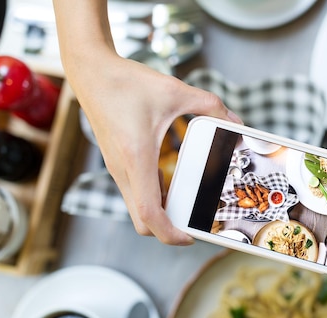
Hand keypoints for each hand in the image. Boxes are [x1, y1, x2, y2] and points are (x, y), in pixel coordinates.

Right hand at [74, 52, 241, 244]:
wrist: (90, 71)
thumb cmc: (126, 82)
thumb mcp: (175, 90)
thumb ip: (209, 105)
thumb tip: (236, 120)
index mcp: (136, 157)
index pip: (148, 212)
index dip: (168, 233)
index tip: (189, 237)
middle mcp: (122, 168)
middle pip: (141, 220)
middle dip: (167, 230)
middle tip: (195, 223)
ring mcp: (117, 168)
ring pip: (137, 208)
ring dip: (160, 214)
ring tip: (189, 206)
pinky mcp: (116, 162)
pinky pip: (135, 192)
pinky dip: (153, 198)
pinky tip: (173, 183)